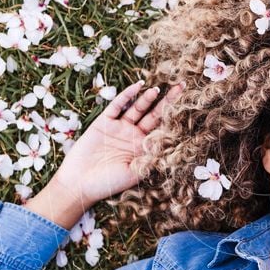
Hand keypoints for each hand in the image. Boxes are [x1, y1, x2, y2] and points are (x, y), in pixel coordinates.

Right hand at [49, 80, 185, 208]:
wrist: (80, 183)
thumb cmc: (108, 183)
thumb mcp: (134, 174)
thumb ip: (150, 160)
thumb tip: (172, 150)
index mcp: (144, 148)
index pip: (163, 129)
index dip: (175, 117)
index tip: (190, 105)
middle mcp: (134, 135)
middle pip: (155, 114)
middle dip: (168, 101)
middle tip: (182, 86)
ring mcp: (120, 127)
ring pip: (138, 108)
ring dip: (148, 98)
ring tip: (158, 89)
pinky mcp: (104, 122)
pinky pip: (118, 106)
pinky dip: (127, 95)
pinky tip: (138, 86)